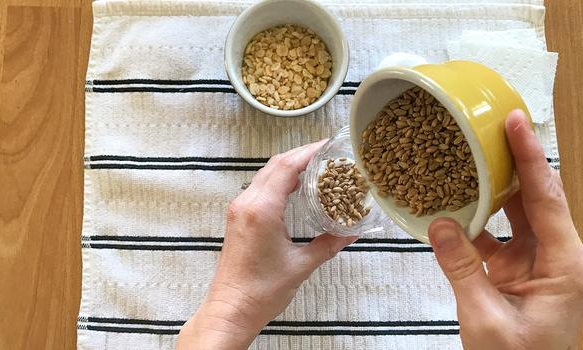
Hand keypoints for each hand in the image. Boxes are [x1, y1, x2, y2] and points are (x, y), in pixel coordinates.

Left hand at [177, 141, 357, 349]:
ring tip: (315, 166)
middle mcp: (247, 203)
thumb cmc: (260, 291)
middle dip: (301, 154)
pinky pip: (259, 187)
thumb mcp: (302, 265)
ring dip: (289, 166)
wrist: (230, 309)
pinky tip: (295, 187)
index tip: (328, 146)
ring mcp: (239, 209)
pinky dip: (278, 180)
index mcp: (262, 210)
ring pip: (265, 174)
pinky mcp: (238, 218)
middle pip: (275, 165)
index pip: (287, 167)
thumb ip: (329, 244)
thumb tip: (352, 233)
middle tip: (327, 154)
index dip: (309, 152)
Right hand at [427, 110, 582, 349]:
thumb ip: (461, 269)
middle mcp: (559, 258)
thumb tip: (438, 224)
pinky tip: (455, 205)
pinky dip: (478, 221)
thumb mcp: (485, 318)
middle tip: (492, 127)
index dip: (530, 158)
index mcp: (567, 267)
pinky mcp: (519, 271)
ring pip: (519, 213)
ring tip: (473, 155)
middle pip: (538, 197)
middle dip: (517, 161)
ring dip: (496, 187)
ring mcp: (539, 264)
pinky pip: (499, 235)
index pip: (547, 199)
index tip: (516, 123)